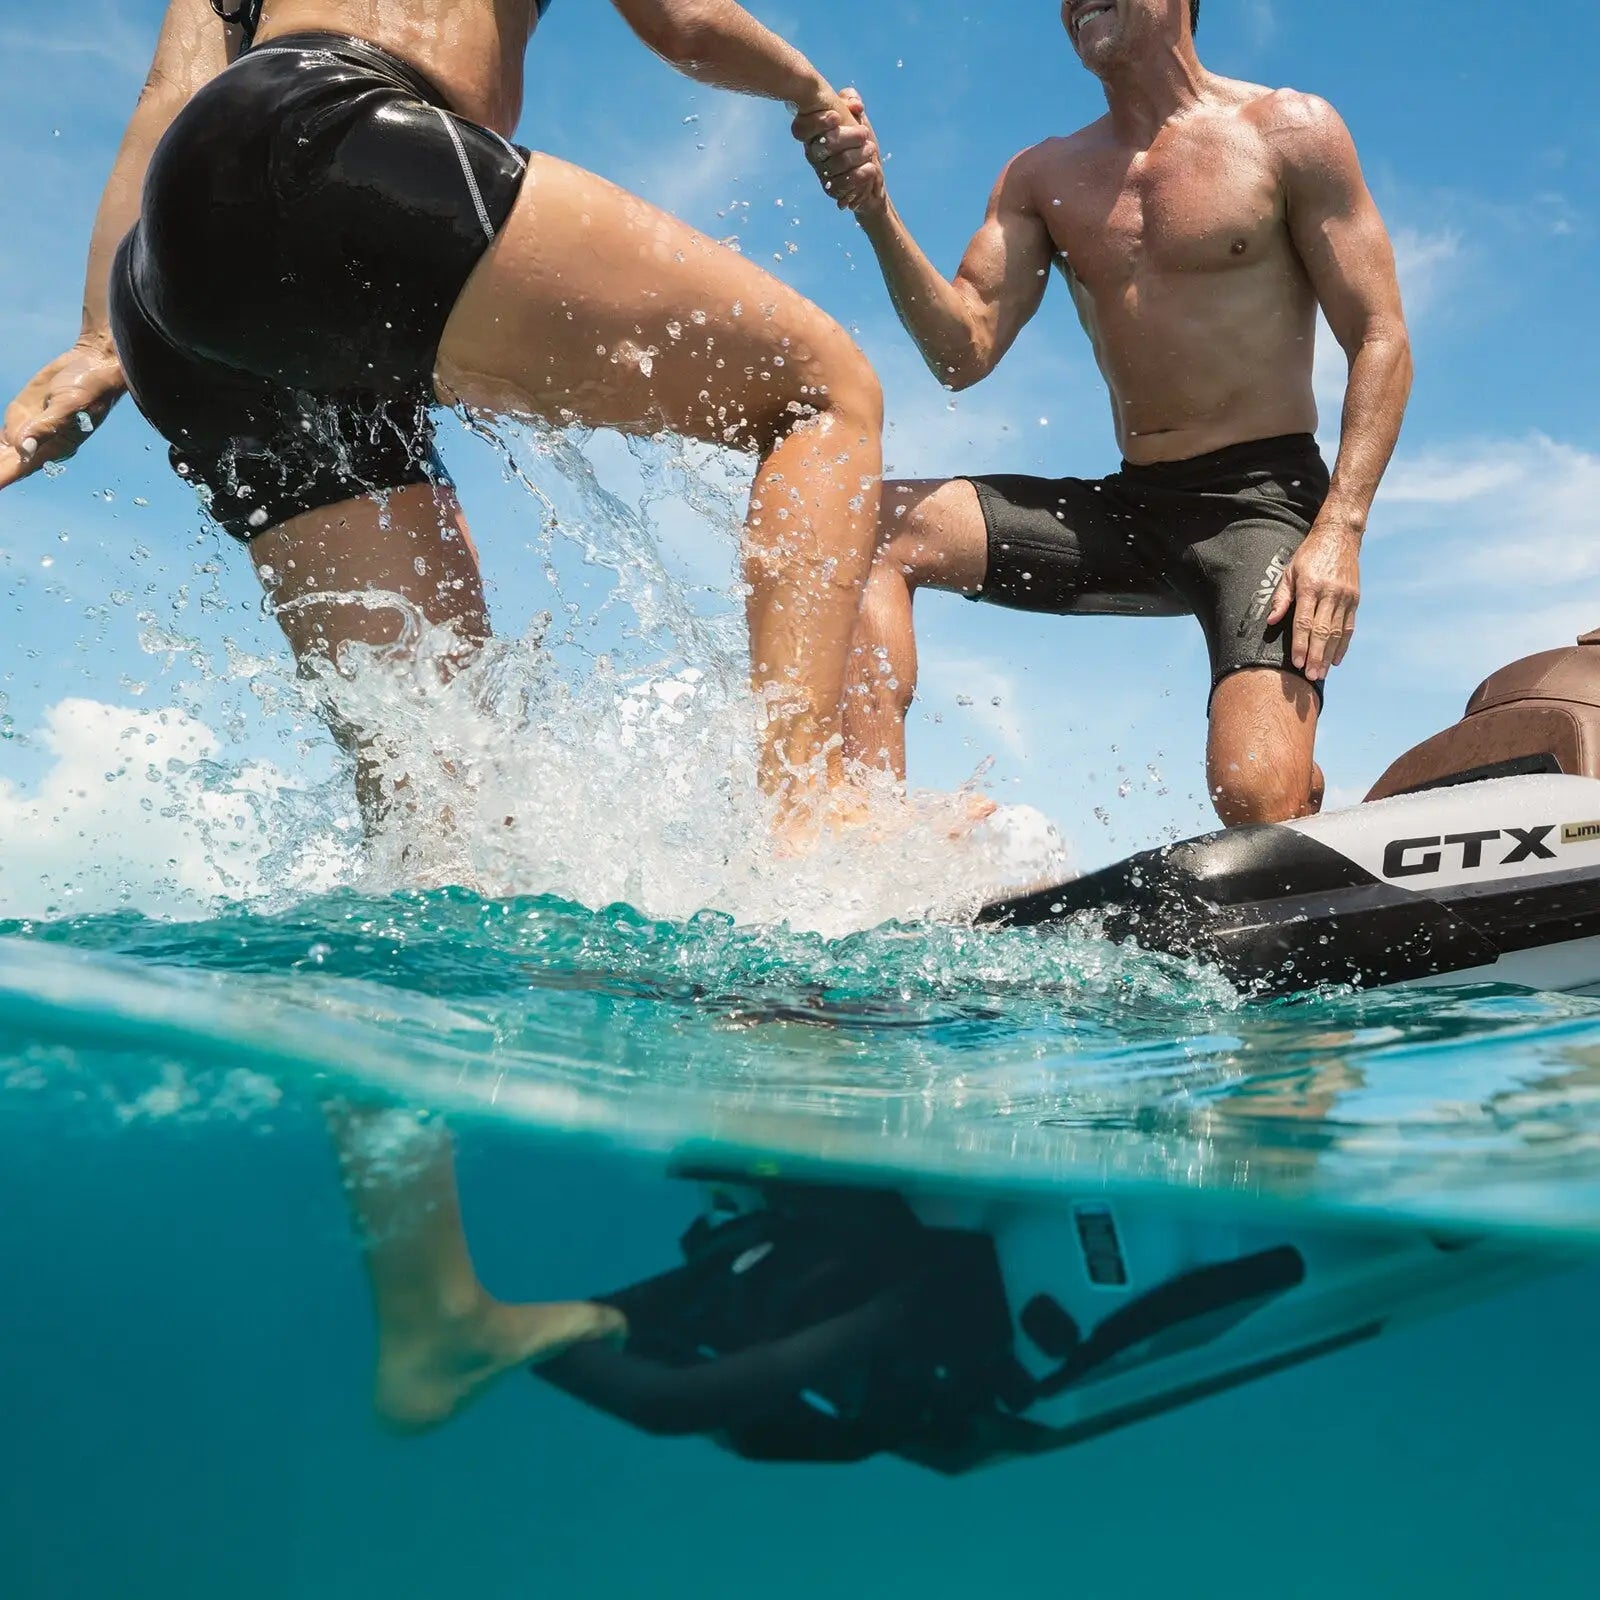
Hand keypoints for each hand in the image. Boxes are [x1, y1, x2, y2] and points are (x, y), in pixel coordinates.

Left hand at [0, 337, 125, 490]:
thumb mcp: (69, 406)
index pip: (21, 467)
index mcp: (54, 446)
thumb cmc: (89, 387)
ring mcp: (30, 428)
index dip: (3, 478)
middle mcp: (40, 442)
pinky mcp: (25, 413)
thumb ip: (45, 427)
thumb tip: (22, 449)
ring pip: (4, 449)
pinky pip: (5, 433)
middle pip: (9, 462)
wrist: (93, 364)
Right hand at [792, 88, 885, 216]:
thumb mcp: (856, 114)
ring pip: (837, 163)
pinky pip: (842, 184)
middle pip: (825, 144)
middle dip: (848, 136)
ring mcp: (822, 172)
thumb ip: (851, 100)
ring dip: (858, 154)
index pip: (802, 128)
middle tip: (863, 134)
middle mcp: (814, 153)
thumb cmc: (859, 138)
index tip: (836, 117)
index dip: (817, 122)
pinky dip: (860, 175)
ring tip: (870, 149)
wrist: (871, 170)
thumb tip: (855, 106)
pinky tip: (870, 168)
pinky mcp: (832, 189)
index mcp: (813, 133)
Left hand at [1267, 521, 1361, 682]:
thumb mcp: (1289, 571)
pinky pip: (1349, 626)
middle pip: (1322, 630)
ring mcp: (1345, 596)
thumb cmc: (1309, 555)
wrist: (1340, 536)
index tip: (1298, 662)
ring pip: (1337, 632)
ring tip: (1322, 673)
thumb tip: (1272, 620)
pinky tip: (1336, 660)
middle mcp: (1330, 593)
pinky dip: (1343, 644)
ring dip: (1329, 655)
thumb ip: (1281, 597)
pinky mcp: (1355, 599)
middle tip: (1311, 676)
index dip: (1301, 644)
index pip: (1304, 621)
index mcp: (1310, 586)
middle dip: (1316, 655)